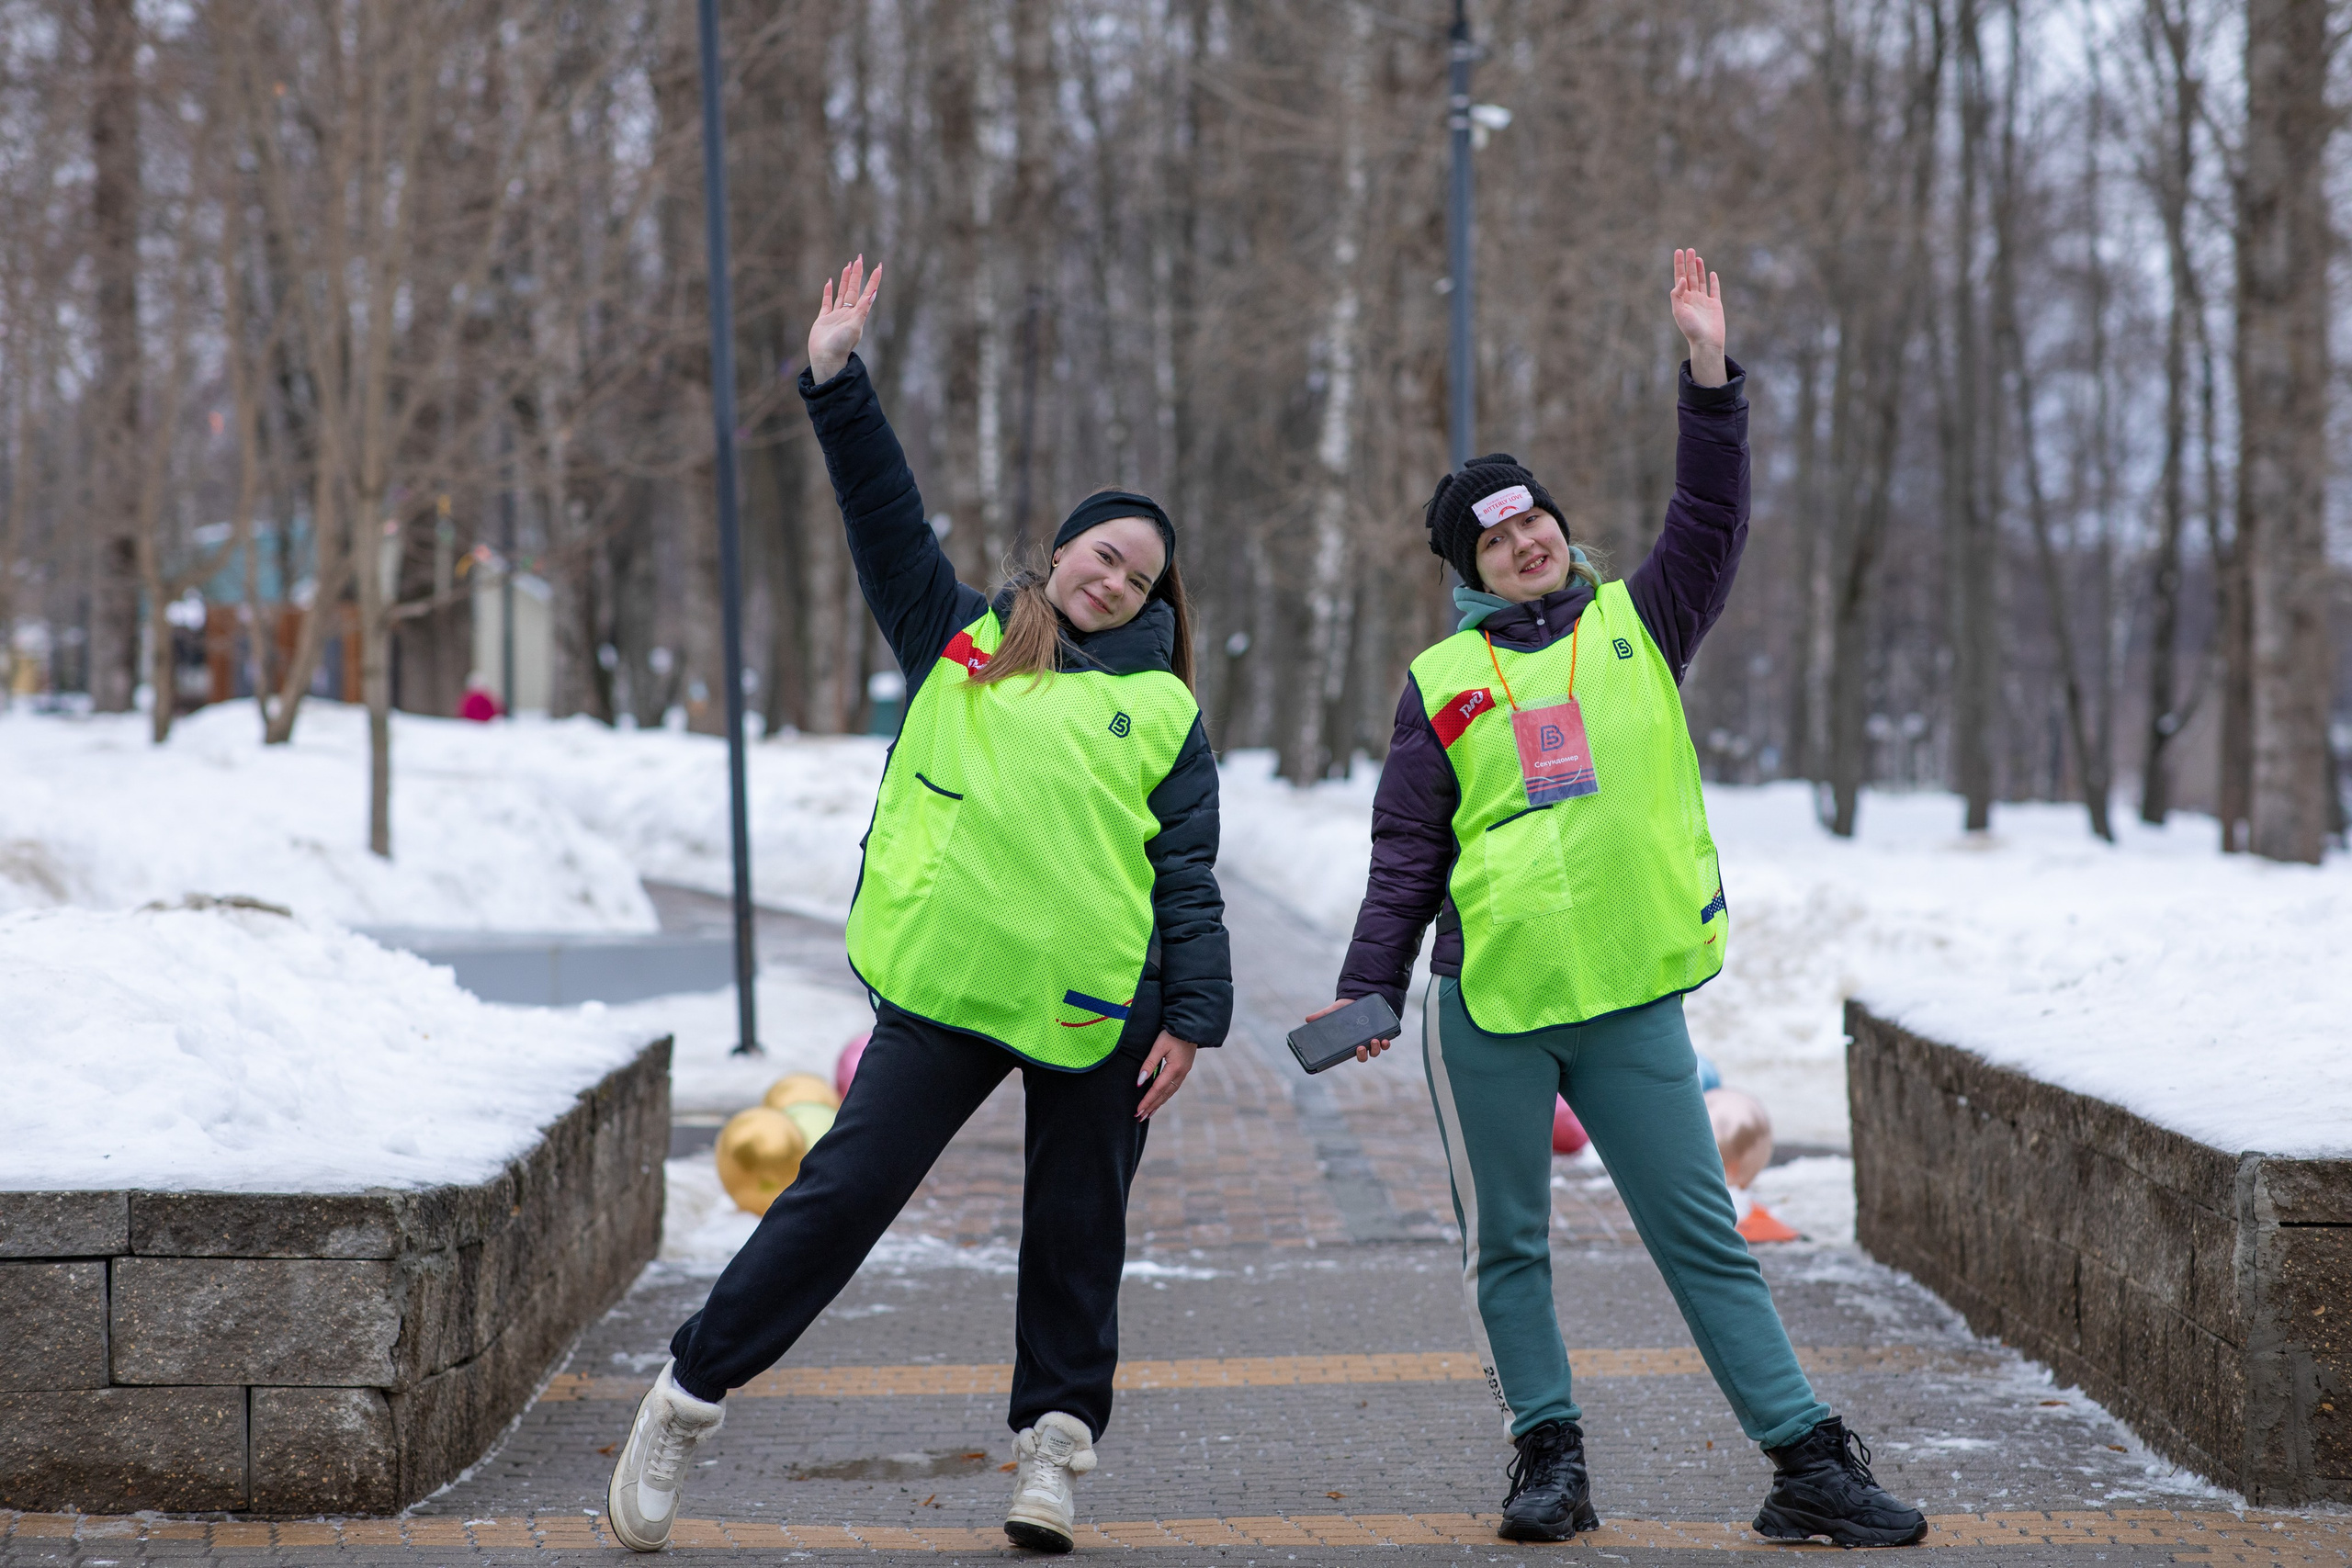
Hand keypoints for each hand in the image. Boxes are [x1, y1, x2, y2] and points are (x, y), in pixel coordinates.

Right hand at [807, 255, 882, 383]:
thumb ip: (863, 309)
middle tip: (860, 257)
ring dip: (845, 280)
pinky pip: (826, 302)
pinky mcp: (824, 319)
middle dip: (857, 274)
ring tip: (848, 266)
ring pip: (842, 293)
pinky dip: (828, 291)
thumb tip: (874, 292)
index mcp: (858, 314)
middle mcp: (848, 313)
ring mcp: (836, 316)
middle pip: (854, 289)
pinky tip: (829, 281)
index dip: (873, 279)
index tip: (879, 266)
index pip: (868, 292)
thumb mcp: (855, 326)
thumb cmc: (841, 345)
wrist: (826, 359)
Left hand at [1135, 1032, 1197, 1118]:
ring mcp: (1184, 1073)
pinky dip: (1165, 1096)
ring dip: (1158, 1104)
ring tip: (1148, 1113)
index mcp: (1175, 1068)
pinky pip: (1173, 1088)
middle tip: (1140, 1117)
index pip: (1158, 1089)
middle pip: (1164, 1095)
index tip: (1138, 1110)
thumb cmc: (1172, 1033)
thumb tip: (1140, 1082)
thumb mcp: (1158, 1046)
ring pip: (1169, 1093)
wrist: (1190, 1026)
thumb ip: (1149, 1063)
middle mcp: (1181, 1074)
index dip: (1147, 1100)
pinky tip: (1159, 1100)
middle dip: (1152, 1106)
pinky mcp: (1184, 1070)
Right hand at [1305, 999, 1395, 1063]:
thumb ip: (1322, 1015)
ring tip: (1375, 1040)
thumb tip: (1307, 1019)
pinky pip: (1386, 1042)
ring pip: (1376, 1050)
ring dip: (1376, 1048)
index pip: (1352, 1053)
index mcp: (1351, 1041)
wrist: (1361, 996)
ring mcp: (1373, 1038)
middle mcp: (1363, 1042)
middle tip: (1360, 1047)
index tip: (1354, 1051)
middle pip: (1365, 1055)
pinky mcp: (1383, 1032)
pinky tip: (1386, 1039)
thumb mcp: (1334, 1010)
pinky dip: (1386, 1042)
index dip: (1355, 1055)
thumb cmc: (1346, 1007)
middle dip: (1363, 1054)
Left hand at [1669, 248, 1726, 388]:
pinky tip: (1711, 273)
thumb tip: (1681, 279)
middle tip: (1689, 250)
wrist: (1706, 342)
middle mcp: (1692, 298)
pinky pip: (1714, 290)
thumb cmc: (1691, 329)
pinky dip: (1713, 282)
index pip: (1679, 278)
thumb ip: (1677, 295)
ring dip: (1699, 269)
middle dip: (1689, 263)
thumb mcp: (1679, 312)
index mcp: (1682, 299)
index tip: (1678, 251)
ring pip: (1700, 281)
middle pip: (1690, 276)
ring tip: (1697, 258)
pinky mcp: (1715, 305)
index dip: (1679, 265)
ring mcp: (1704, 301)